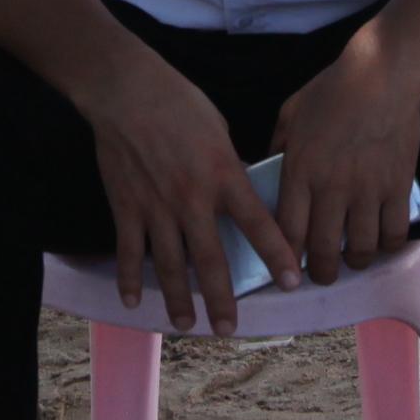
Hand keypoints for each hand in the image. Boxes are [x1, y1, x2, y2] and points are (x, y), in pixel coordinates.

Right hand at [84, 56, 296, 334]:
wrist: (126, 90)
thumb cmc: (180, 102)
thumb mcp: (220, 131)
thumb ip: (230, 169)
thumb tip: (239, 196)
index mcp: (223, 176)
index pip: (258, 225)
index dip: (278, 256)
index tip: (293, 282)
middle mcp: (192, 198)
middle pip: (211, 260)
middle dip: (223, 299)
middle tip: (229, 329)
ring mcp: (156, 206)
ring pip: (170, 264)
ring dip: (179, 299)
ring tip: (187, 325)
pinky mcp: (126, 206)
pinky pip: (129, 251)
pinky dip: (128, 279)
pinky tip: (133, 302)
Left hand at [271, 38, 419, 285]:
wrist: (383, 74)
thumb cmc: (332, 90)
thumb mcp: (291, 113)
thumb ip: (278, 145)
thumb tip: (268, 169)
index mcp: (300, 170)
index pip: (287, 231)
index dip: (286, 260)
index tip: (287, 270)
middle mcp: (331, 187)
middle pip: (323, 250)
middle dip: (321, 272)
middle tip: (323, 273)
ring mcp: (367, 189)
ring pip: (360, 248)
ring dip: (355, 262)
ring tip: (353, 259)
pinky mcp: (398, 186)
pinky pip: (393, 232)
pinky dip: (387, 245)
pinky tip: (381, 241)